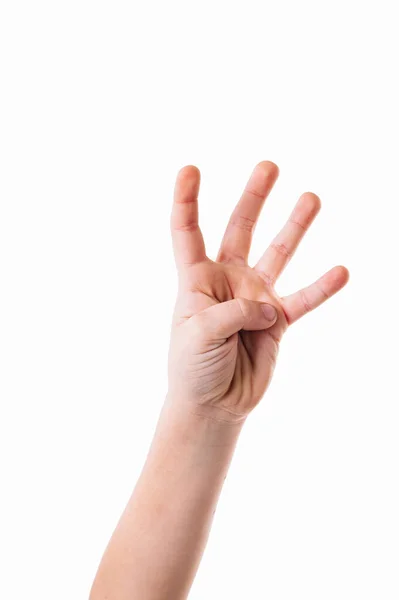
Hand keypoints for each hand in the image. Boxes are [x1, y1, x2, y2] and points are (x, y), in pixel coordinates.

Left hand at [167, 161, 348, 422]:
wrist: (214, 403)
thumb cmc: (193, 367)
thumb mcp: (200, 335)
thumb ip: (234, 312)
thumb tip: (269, 305)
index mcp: (197, 279)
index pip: (188, 231)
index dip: (187, 200)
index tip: (189, 169)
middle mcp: (228, 280)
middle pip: (240, 229)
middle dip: (253, 198)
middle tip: (269, 166)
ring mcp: (255, 298)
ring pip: (278, 254)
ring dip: (294, 227)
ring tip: (311, 198)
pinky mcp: (278, 321)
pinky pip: (304, 298)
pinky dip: (322, 287)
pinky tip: (341, 270)